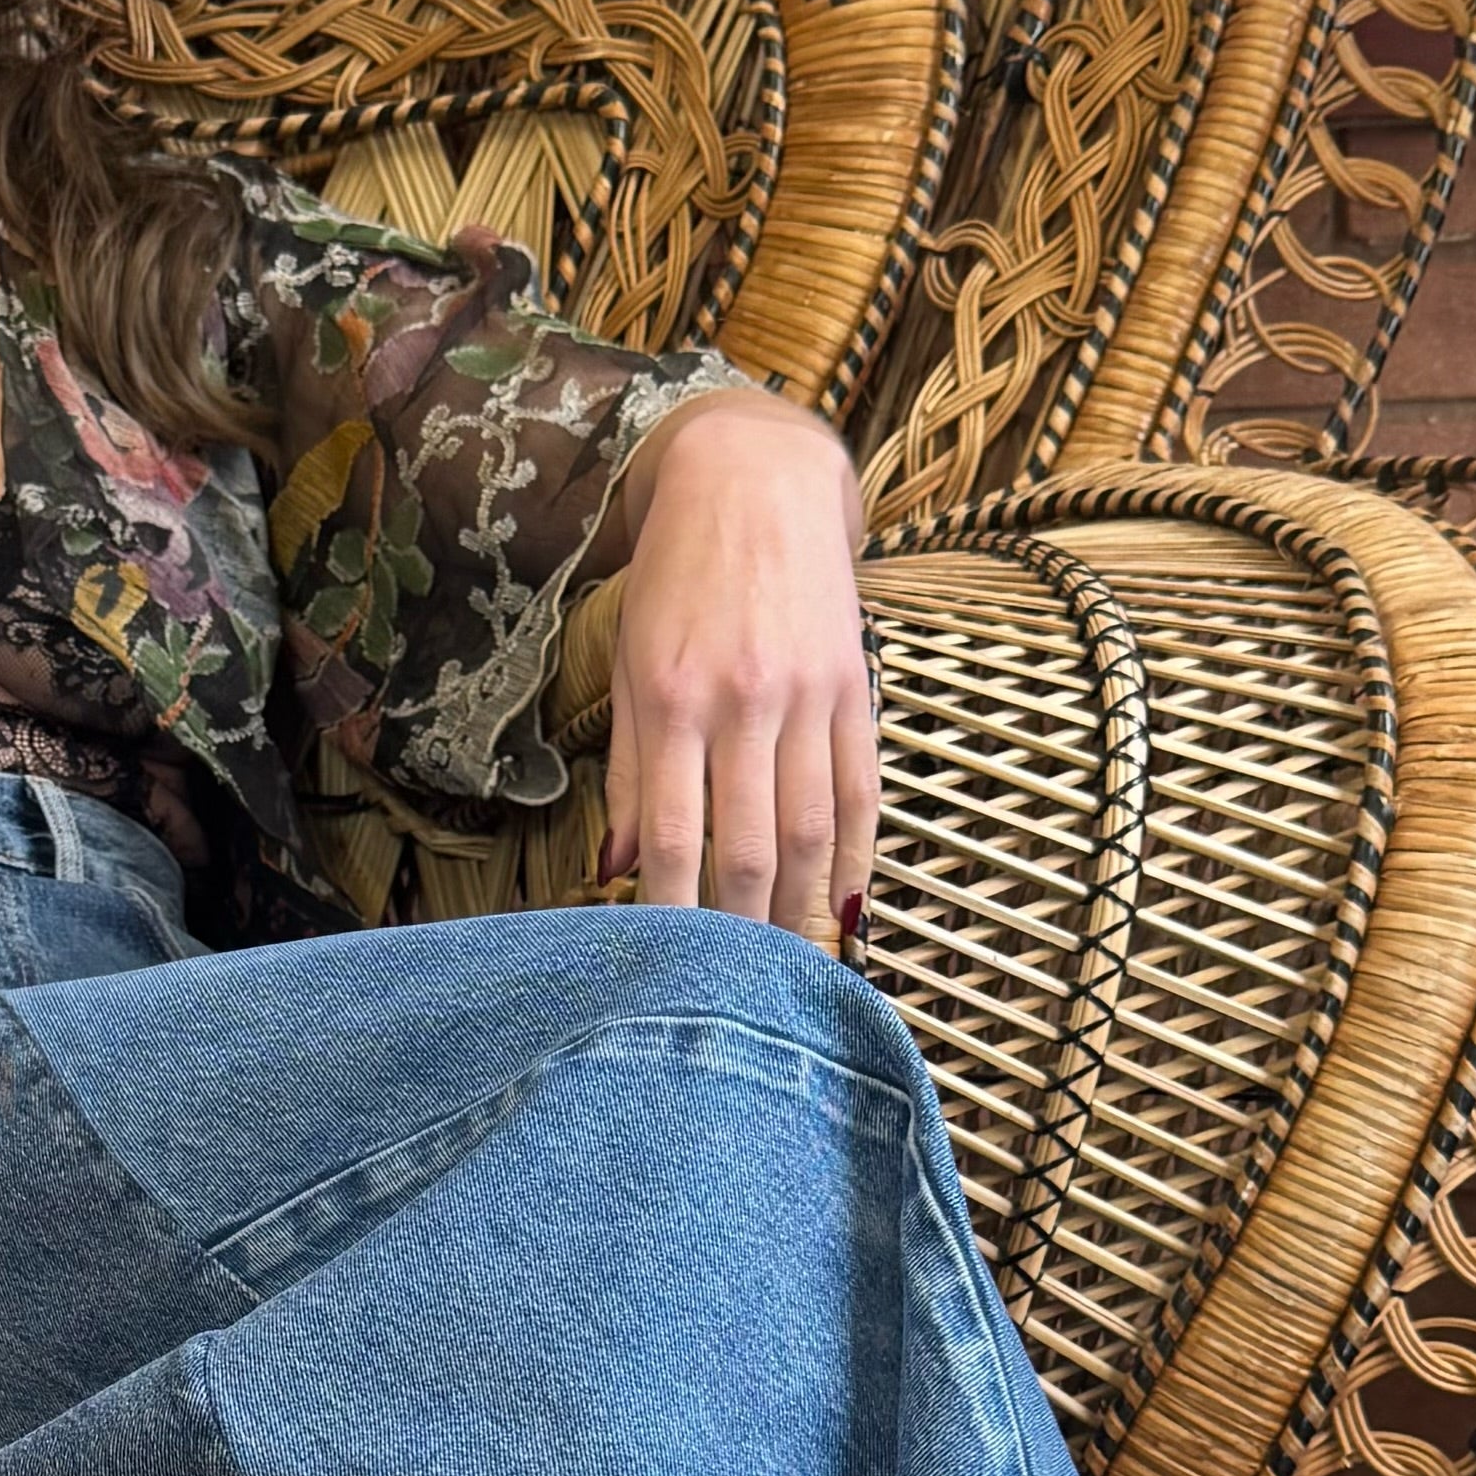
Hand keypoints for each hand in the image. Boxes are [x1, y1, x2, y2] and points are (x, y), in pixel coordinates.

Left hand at [601, 394, 879, 945]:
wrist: (755, 480)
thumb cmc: (674, 580)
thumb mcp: (630, 667)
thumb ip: (625, 771)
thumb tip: (613, 871)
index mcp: (673, 699)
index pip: (673, 836)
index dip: (671, 915)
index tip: (663, 972)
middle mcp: (745, 701)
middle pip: (750, 848)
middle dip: (743, 932)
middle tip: (736, 995)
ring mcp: (809, 695)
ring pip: (813, 831)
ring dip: (804, 912)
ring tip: (790, 970)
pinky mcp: (856, 686)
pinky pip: (861, 791)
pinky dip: (856, 856)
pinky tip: (846, 907)